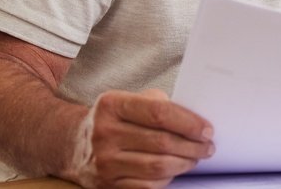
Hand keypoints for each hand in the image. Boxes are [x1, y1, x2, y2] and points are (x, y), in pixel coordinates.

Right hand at [65, 88, 214, 187]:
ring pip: (157, 167)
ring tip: (195, 158)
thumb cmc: (114, 119)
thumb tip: (194, 121)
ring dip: (184, 164)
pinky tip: (174, 171)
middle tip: (207, 146)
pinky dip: (166, 180)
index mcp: (112, 105)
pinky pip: (147, 186)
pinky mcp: (106, 184)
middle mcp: (104, 133)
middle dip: (192, 146)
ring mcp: (104, 161)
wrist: (73, 144)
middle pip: (161, 143)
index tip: (207, 129)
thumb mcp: (129, 100)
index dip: (188, 123)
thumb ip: (157, 104)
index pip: (159, 113)